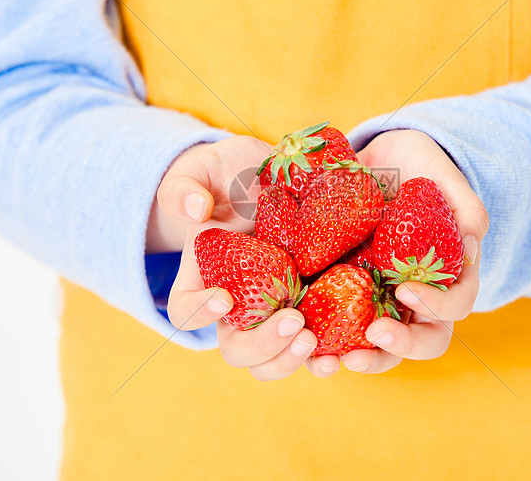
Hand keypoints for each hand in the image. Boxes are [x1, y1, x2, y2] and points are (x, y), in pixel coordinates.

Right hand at [153, 135, 317, 380]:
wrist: (273, 178)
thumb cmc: (231, 176)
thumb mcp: (205, 171)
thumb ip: (187, 186)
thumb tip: (196, 209)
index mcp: (203, 279)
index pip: (185, 309)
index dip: (199, 313)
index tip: (224, 298)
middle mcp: (238, 306)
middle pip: (236, 349)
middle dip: (262, 346)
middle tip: (293, 321)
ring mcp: (275, 312)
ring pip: (273, 360)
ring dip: (292, 360)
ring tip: (315, 342)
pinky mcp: (311, 308)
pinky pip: (315, 345)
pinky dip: (328, 353)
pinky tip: (345, 351)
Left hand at [306, 129, 488, 375]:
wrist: (369, 161)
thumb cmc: (413, 166)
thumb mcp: (438, 172)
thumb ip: (462, 201)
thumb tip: (471, 242)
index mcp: (447, 275)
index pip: (455, 305)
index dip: (437, 304)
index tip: (406, 287)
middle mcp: (415, 298)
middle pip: (421, 341)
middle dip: (399, 346)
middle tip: (374, 334)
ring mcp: (378, 301)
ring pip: (378, 349)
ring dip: (359, 360)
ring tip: (331, 361)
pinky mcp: (342, 297)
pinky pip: (336, 331)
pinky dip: (322, 345)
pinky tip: (302, 343)